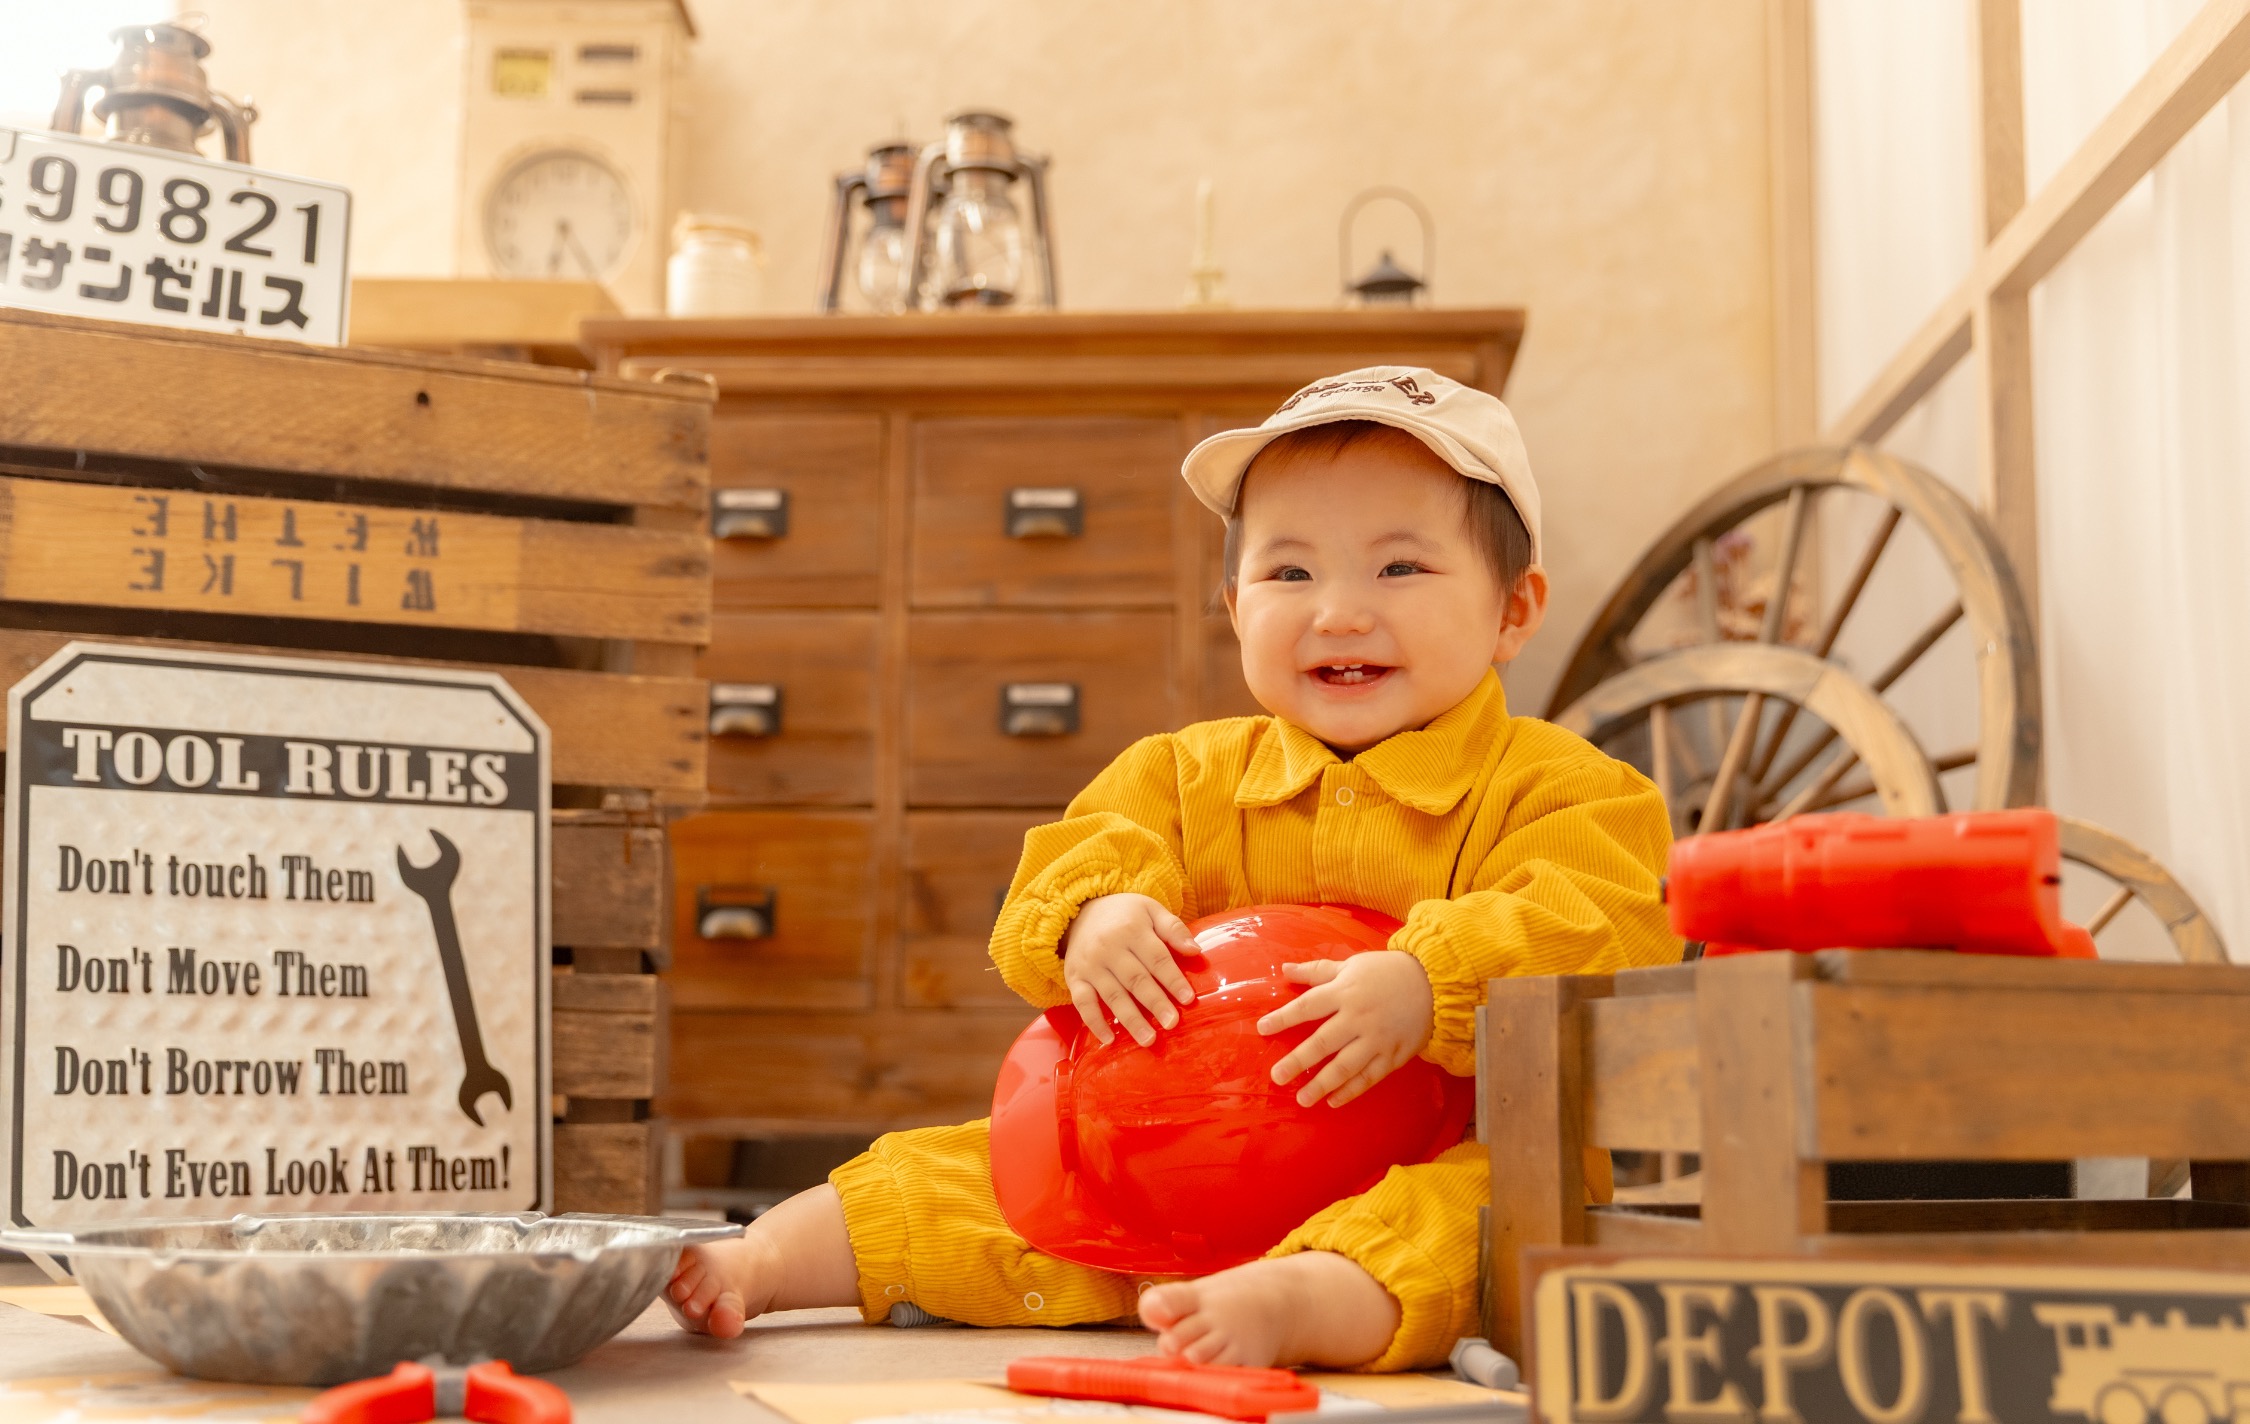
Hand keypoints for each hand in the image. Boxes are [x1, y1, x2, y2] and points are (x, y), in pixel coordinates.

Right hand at [1062, 893, 1200, 1046]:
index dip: (1173, 979)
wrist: (1078, 912)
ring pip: (1113, 995)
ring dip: (1131, 1019)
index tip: (1188, 999)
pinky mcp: (1074, 978)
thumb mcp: (1150, 910)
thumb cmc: (1123, 915)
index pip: (1156, 958)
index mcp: (1131, 929)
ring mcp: (1090, 965)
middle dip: (1155, 1003)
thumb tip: (1195, 951)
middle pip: (1136, 979)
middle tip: (1172, 1023)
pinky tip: (1109, 1039)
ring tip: (1148, 1039)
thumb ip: (1173, 928)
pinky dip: (1094, 1022)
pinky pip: (1083, 1003)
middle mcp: (1109, 948)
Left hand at [1258, 951, 1434, 1106]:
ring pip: (1345, 1066)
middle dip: (1298, 1061)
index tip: (1263, 1029)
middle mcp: (1358, 1017)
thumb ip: (1317, 971)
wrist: (1435, 983)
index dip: (1284, 1018)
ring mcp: (1377, 1039)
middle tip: (1277, 1077)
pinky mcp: (1394, 1055)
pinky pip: (1369, 1077)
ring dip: (1322, 1084)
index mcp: (1345, 992)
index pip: (1307, 1006)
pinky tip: (1333, 1101)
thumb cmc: (1387, 972)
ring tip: (1302, 1099)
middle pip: (1323, 1042)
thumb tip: (1284, 970)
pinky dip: (1351, 1090)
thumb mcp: (1351, 965)